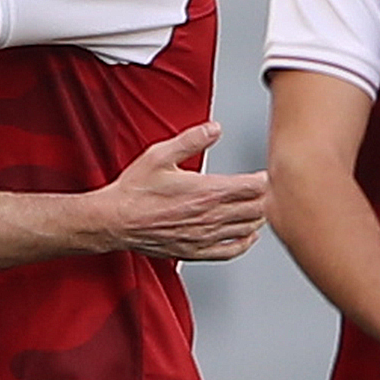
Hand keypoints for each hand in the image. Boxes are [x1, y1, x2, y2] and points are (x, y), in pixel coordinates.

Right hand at [84, 124, 268, 260]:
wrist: (115, 220)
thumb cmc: (134, 191)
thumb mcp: (160, 155)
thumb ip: (191, 140)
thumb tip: (214, 129)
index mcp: (207, 191)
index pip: (253, 187)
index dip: (264, 179)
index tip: (264, 174)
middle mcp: (210, 216)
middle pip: (256, 209)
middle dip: (264, 198)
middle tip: (264, 190)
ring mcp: (205, 236)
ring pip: (247, 229)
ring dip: (257, 218)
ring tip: (257, 208)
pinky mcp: (196, 250)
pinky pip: (231, 251)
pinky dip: (245, 243)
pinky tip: (247, 236)